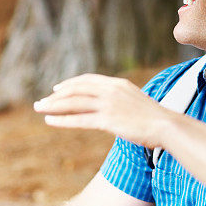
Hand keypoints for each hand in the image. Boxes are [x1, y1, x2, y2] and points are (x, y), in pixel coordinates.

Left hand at [34, 74, 173, 147]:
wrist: (166, 126)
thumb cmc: (155, 118)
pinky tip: (50, 121)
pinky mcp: (108, 120)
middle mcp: (111, 91)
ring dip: (54, 105)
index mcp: (118, 84)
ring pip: (74, 103)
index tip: (57, 88)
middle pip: (76, 90)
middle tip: (41, 101)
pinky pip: (79, 119)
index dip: (71, 84)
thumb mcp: (136, 101)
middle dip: (56, 95)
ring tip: (39, 109)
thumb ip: (122, 100)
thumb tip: (112, 107)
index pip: (88, 80)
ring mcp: (109, 105)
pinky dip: (62, 119)